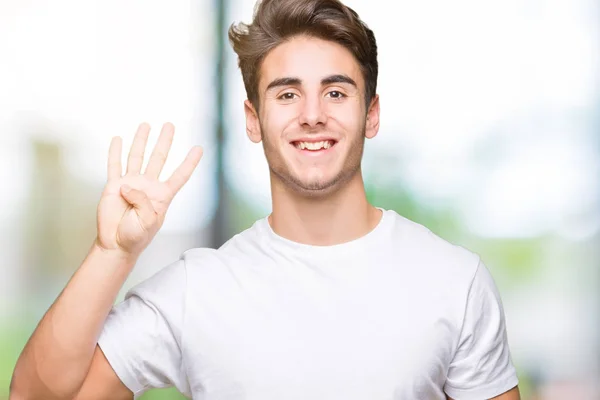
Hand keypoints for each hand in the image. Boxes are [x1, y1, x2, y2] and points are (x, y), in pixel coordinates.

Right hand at [95, 122, 202, 257]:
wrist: (116, 243)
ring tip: (146, 125)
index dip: (189, 162)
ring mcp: (131, 184)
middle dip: (164, 141)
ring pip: (137, 156)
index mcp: (162, 195)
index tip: (199, 149)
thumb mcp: (147, 221)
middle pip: (159, 158)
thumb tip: (128, 185)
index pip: (179, 175)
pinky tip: (118, 139)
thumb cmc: (136, 236)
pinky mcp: (114, 186)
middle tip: (170, 125)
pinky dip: (115, 152)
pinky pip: (114, 165)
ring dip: (141, 140)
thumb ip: (141, 201)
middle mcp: (148, 186)